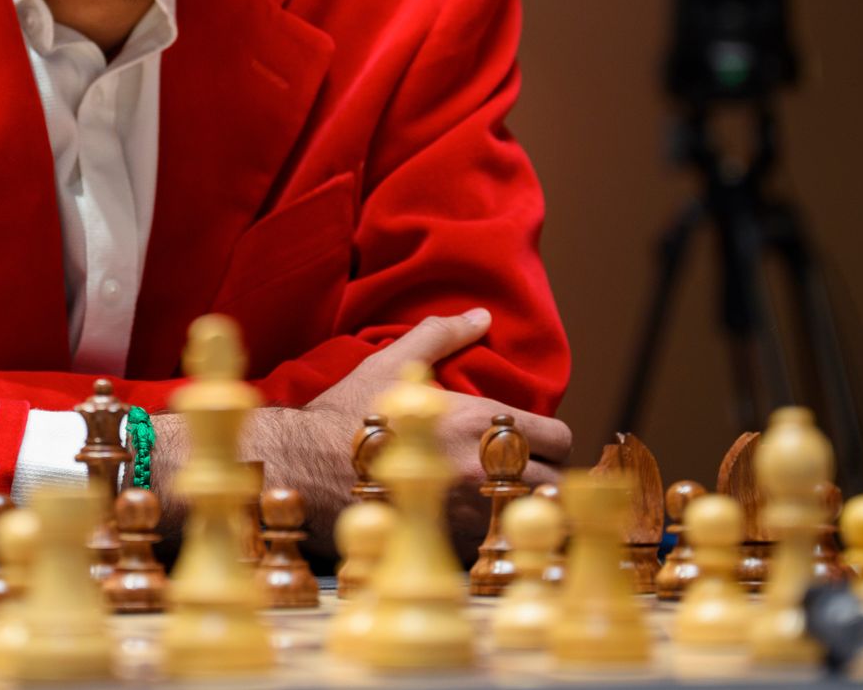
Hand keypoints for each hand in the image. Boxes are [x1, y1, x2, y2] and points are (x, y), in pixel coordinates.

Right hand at [148, 308, 570, 558]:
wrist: (303, 469)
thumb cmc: (346, 415)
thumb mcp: (390, 363)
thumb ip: (441, 335)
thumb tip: (479, 314)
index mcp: (481, 420)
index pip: (559, 438)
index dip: (551, 441)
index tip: (532, 444)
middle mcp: (485, 467)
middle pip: (556, 484)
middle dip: (543, 479)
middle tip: (521, 476)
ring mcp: (469, 512)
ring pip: (531, 519)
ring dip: (524, 512)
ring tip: (503, 504)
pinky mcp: (448, 545)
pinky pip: (495, 548)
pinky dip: (490, 539)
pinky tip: (471, 527)